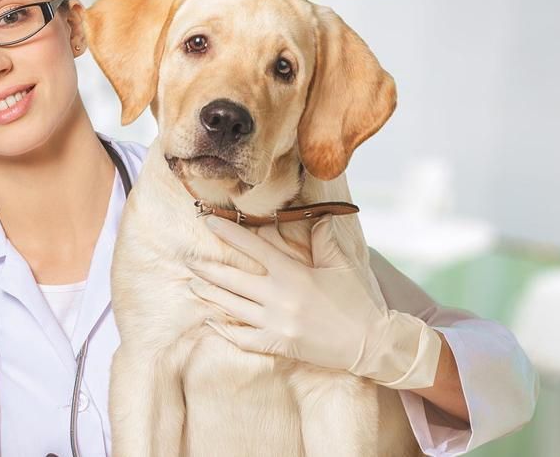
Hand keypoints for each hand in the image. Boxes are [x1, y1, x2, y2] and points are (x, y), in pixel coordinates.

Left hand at [188, 213, 441, 389]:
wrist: (371, 343)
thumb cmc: (357, 301)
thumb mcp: (340, 265)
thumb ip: (323, 238)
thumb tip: (316, 213)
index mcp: (293, 274)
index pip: (253, 248)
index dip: (228, 232)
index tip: (207, 221)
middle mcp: (278, 298)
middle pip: (232, 279)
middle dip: (207, 267)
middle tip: (187, 258)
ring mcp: (275, 323)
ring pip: (231, 307)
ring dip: (210, 294)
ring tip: (193, 284)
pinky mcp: (277, 345)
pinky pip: (242, 338)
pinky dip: (224, 330)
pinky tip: (211, 321)